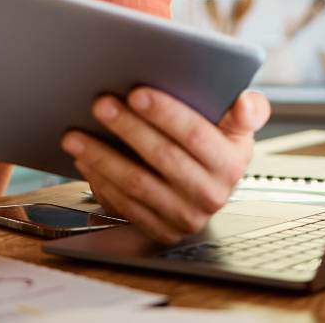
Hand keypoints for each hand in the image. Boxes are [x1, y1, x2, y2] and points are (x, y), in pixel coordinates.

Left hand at [61, 88, 269, 243]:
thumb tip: (245, 103)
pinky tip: (83, 158)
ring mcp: (184, 217)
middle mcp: (211, 195)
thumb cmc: (216, 145)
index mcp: (231, 163)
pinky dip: (100, 180)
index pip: (195, 134)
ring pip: (137, 184)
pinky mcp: (160, 231)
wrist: (207, 188)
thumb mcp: (237, 127)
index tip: (136, 92)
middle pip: (162, 157)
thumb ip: (248, 109)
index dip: (165, 113)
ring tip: (76, 133)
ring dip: (102, 157)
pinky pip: (125, 206)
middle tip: (100, 103)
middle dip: (128, 128)